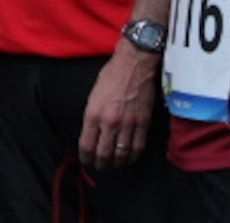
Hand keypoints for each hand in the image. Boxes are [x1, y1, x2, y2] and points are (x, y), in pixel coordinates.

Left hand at [78, 46, 156, 169]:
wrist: (134, 64)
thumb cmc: (111, 75)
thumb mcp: (93, 95)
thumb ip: (92, 116)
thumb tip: (92, 135)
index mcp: (93, 113)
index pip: (87, 145)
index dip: (85, 157)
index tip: (86, 159)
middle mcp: (110, 121)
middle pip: (103, 154)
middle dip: (100, 164)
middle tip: (99, 165)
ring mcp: (128, 123)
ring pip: (121, 155)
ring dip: (116, 163)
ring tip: (113, 164)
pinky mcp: (143, 123)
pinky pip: (138, 148)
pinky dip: (132, 157)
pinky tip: (128, 158)